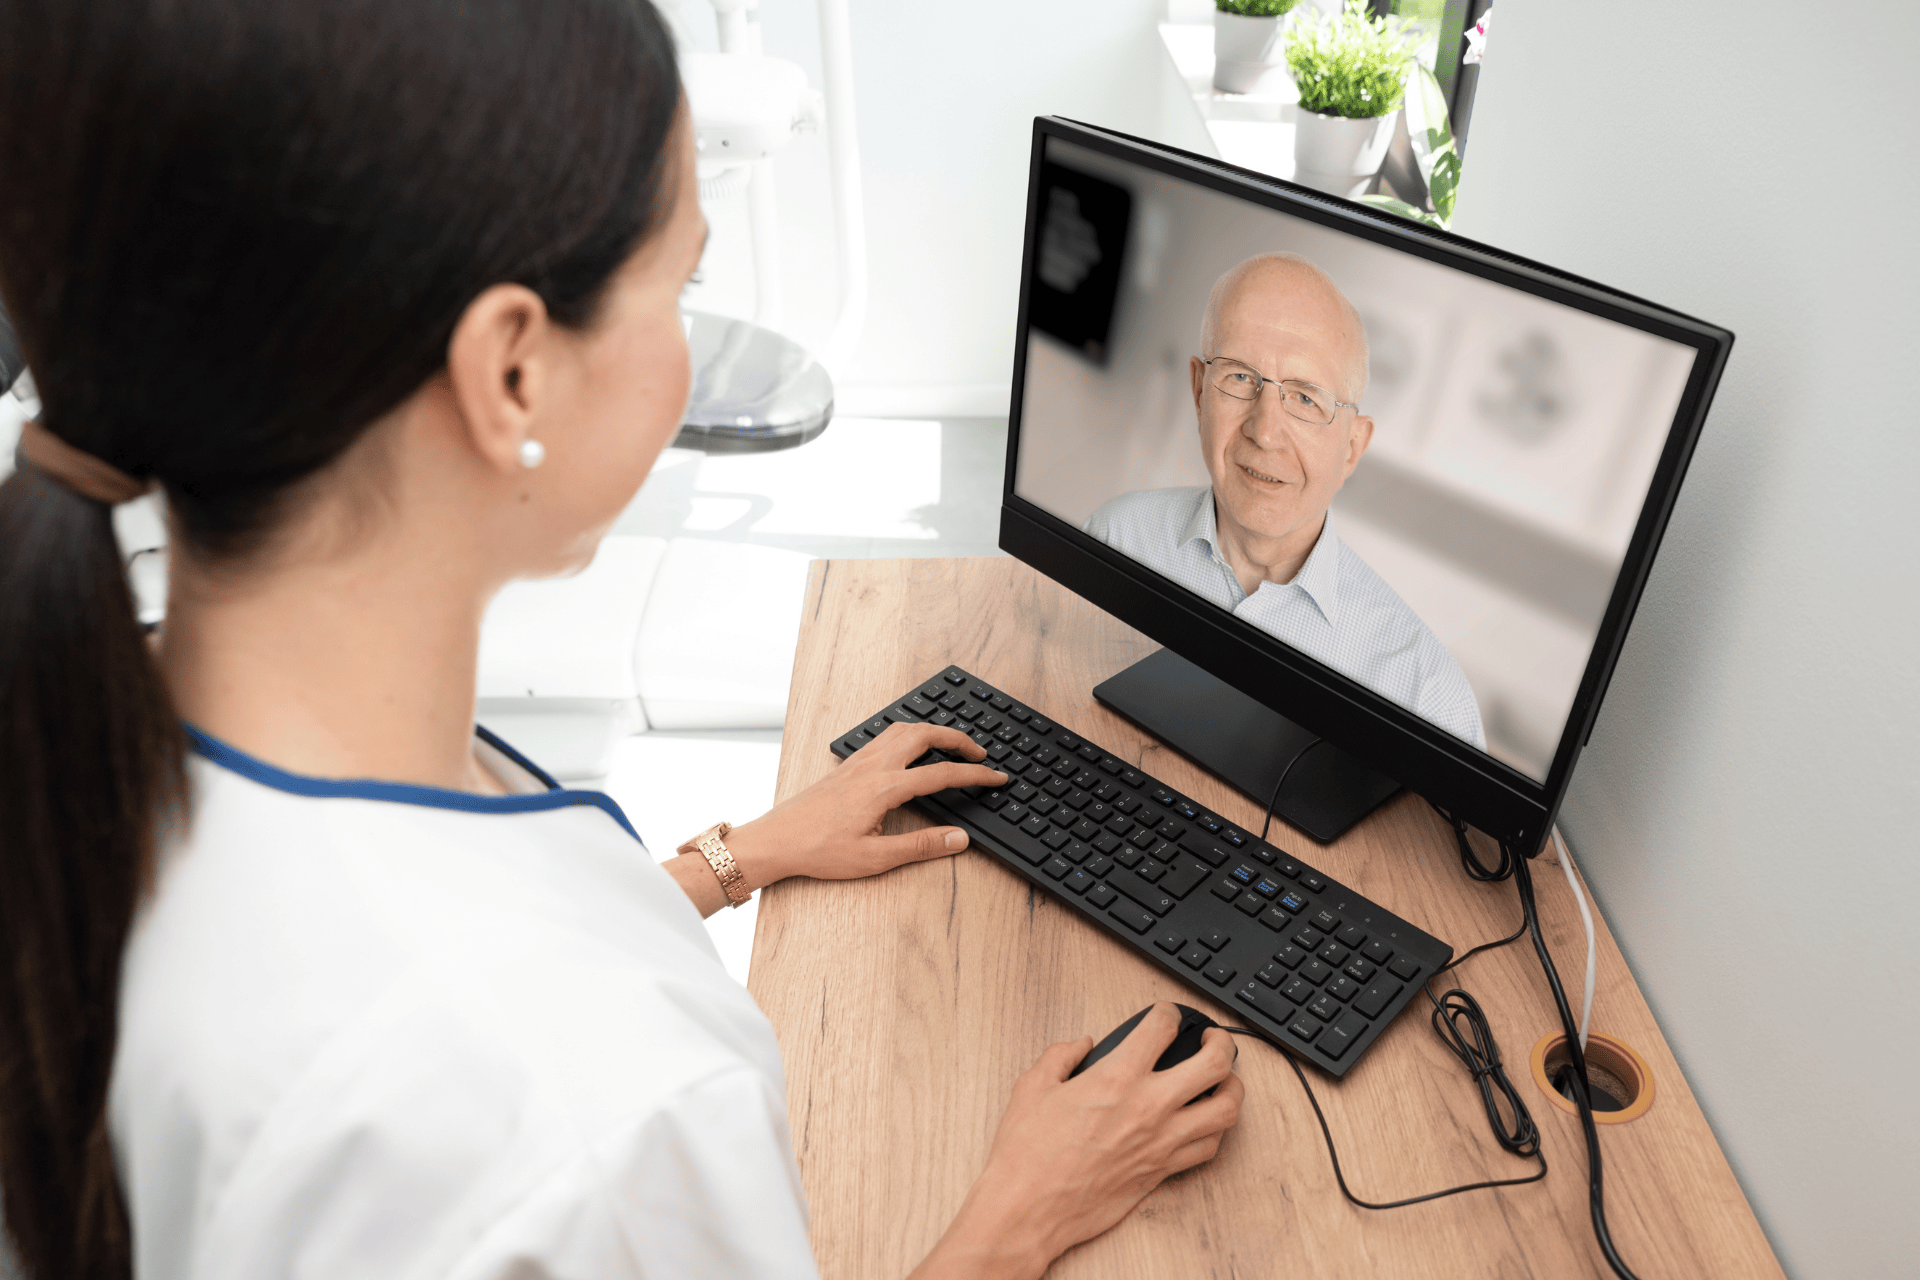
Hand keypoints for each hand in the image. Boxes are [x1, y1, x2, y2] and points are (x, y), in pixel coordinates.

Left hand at [725, 720, 1008, 889]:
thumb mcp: (874, 859)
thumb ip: (920, 847)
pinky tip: (910, 746)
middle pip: (925, 735)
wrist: (777, 840)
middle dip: (958, 738)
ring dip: (933, 731)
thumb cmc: (819, 850)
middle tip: (980, 752)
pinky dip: (909, 733)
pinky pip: (884, 736)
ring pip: (903, 729)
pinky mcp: (848, 766)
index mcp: (885, 788)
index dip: (975, 775)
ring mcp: (858, 762)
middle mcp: (873, 767)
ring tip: (952, 744)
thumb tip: (958, 839)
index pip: (942, 774)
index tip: (996, 777)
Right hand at [911, 1004, 1245, 1279]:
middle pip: (1214, 1065)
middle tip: (1214, 1038)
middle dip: (1221, 1042)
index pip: (1162, 1028)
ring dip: (1232, 1088)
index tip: (1166, 1014)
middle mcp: (1149, 1107)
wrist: (1029, 1208)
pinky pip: (1208, 1148)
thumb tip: (1082, 1044)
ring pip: (1225, 1110)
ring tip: (1226, 1079)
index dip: (1168, 1012)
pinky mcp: (1163, 1172)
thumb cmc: (1028, 1153)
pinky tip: (1207, 1122)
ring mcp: (1162, 1142)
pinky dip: (1216, 1130)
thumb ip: (1061, 1055)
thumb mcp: (1032, 1086)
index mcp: (1117, 1077)